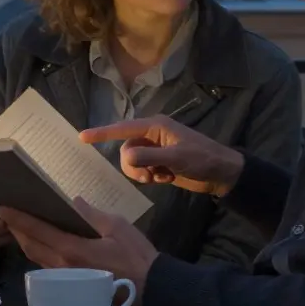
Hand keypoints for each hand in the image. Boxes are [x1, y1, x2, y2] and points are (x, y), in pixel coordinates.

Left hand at [0, 199, 157, 305]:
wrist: (150, 287)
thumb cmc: (135, 255)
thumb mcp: (116, 226)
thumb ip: (91, 214)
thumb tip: (74, 201)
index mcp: (72, 249)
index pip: (37, 230)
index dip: (17, 219)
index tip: (1, 208)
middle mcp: (62, 265)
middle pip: (30, 246)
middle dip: (16, 229)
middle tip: (7, 213)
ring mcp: (66, 277)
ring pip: (36, 258)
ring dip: (25, 241)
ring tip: (19, 225)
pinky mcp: (72, 284)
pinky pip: (46, 265)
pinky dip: (38, 251)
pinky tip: (40, 242)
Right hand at [81, 116, 243, 196]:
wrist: (222, 173)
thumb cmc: (202, 159)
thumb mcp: (176, 158)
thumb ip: (149, 157)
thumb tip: (125, 157)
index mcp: (155, 126)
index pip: (122, 128)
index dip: (101, 133)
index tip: (82, 137)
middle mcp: (152, 135)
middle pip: (126, 150)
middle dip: (132, 166)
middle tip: (148, 178)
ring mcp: (156, 150)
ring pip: (133, 162)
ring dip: (141, 173)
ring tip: (158, 178)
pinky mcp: (160, 162)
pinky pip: (143, 169)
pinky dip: (150, 176)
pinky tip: (166, 178)